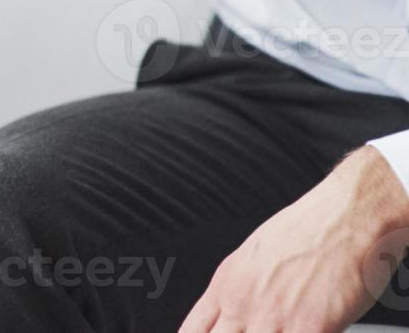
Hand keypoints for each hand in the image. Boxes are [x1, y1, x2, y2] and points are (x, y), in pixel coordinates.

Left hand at [181, 147, 408, 331]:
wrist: (346, 217)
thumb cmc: (307, 231)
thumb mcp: (254, 257)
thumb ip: (241, 292)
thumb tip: (237, 318)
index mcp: (225, 285)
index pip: (192, 330)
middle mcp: (241, 303)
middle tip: (253, 331)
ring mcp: (271, 318)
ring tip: (281, 328)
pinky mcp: (308, 328)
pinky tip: (309, 332)